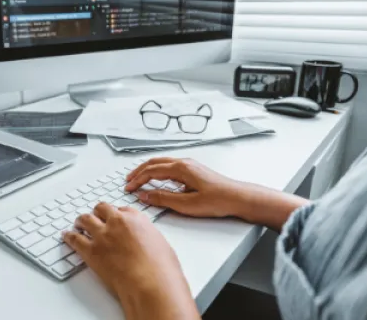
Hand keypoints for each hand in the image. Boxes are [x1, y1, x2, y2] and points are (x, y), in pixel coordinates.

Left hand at [63, 203, 199, 319]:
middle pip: (101, 209)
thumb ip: (148, 238)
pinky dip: (69, 236)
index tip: (114, 218)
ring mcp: (102, 235)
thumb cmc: (160, 267)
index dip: (116, 214)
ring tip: (78, 223)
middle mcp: (117, 222)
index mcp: (136, 218)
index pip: (122, 209)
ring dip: (81, 221)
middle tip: (95, 217)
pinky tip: (67, 235)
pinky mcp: (91, 250)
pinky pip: (75, 238)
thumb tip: (145, 242)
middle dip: (98, 213)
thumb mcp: (160, 244)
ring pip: (85, 219)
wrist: (150, 282)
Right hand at [125, 157, 309, 231]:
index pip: (151, 171)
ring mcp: (189, 165)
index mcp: (181, 168)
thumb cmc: (217, 200)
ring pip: (161, 163)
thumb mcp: (187, 204)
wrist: (239, 198)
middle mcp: (184, 162)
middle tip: (128, 181)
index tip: (128, 188)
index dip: (137, 180)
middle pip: (154, 163)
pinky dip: (157, 171)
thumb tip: (145, 195)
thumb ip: (163, 199)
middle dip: (138, 172)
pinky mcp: (193, 170)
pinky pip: (169, 166)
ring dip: (147, 170)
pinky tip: (156, 180)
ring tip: (138, 179)